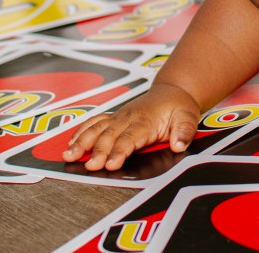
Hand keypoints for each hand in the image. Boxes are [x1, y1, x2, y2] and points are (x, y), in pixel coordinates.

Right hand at [62, 83, 200, 170]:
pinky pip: (94, 122)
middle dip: (97, 151)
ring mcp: (119, 116)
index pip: (130, 138)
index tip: (110, 165)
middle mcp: (128, 117)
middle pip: (109, 135)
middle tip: (89, 166)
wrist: (172, 91)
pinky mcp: (114, 117)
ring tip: (68, 155)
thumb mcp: (189, 117)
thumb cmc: (179, 107)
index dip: (119, 151)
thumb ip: (184, 132)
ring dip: (82, 141)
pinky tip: (70, 143)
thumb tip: (178, 145)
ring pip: (97, 128)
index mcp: (146, 120)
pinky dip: (81, 132)